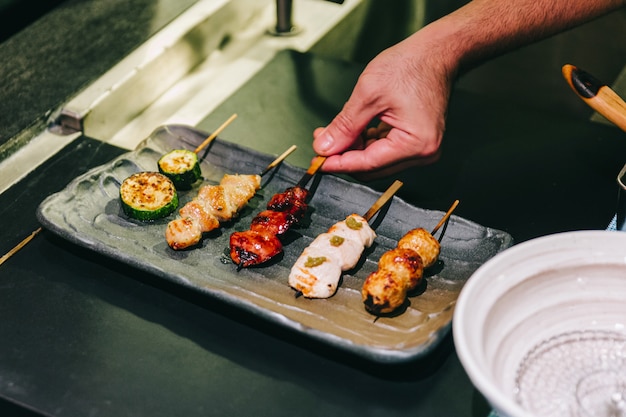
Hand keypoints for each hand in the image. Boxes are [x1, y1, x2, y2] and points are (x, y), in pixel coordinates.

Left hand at [312, 30, 456, 179]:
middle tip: (322, 142)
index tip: (317, 162)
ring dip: (354, 149)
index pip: (368, 164)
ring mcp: (422, 148)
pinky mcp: (417, 141)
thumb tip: (324, 147)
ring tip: (335, 131)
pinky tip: (355, 129)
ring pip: (377, 160)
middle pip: (373, 167)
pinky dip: (367, 143)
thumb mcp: (368, 95)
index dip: (338, 163)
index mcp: (416, 144)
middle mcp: (423, 152)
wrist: (435, 52)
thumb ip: (344, 126)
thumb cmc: (411, 66)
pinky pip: (386, 151)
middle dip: (345, 156)